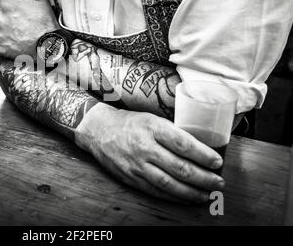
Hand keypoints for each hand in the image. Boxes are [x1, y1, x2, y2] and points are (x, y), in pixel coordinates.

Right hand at [80, 106, 224, 202]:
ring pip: (169, 184)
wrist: (99, 130)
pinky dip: (175, 197)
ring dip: (192, 192)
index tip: (218, 161)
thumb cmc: (130, 123)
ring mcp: (137, 165)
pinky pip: (156, 191)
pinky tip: (188, 198)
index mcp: (152, 128)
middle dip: (204, 177)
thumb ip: (172, 132)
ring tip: (208, 194)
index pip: (182, 143)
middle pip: (179, 167)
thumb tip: (201, 147)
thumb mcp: (151, 119)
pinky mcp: (131, 178)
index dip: (203, 155)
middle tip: (219, 181)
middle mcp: (145, 147)